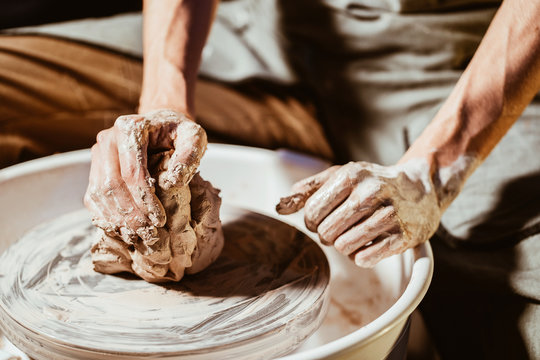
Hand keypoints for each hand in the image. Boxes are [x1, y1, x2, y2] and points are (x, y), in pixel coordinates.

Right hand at [84, 109, 206, 244]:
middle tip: (149, 235)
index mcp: (130, 128)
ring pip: (99, 194)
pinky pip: (93, 197)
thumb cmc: (179, 132)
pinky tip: (122, 230)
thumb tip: (172, 182)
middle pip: (112, 185)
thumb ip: (189, 155)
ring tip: (137, 237)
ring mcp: (98, 153)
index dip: (145, 200)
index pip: (132, 172)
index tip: (160, 220)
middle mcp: (108, 139)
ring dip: (117, 219)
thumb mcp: (194, 137)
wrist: (162, 124)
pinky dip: (105, 216)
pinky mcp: (95, 167)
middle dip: (130, 214)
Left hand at [276, 160, 440, 266]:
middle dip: (328, 235)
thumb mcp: (340, 176)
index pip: (312, 212)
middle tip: (340, 228)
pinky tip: (368, 244)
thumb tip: (279, 207)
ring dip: (345, 246)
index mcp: (350, 175)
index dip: (312, 221)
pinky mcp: (405, 235)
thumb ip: (308, 190)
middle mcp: (370, 192)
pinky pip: (367, 258)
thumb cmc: (371, 182)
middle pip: (327, 232)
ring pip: (345, 247)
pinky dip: (361, 257)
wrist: (421, 186)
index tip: (323, 219)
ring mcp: (390, 214)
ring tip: (354, 235)